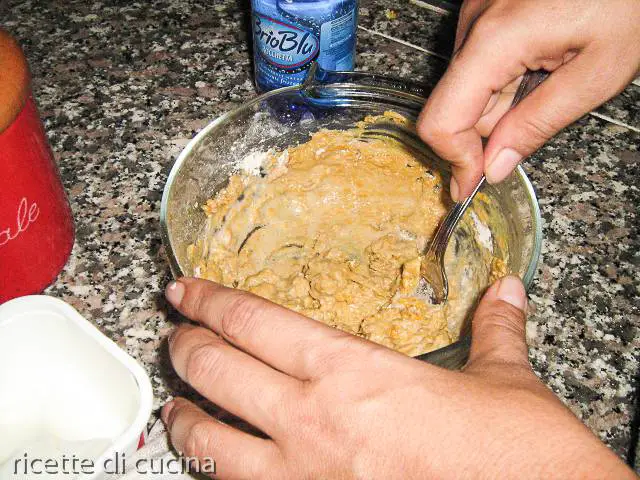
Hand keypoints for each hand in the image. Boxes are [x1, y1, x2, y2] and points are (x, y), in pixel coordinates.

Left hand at [161, 276, 632, 478]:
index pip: (255, 321)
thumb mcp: (505, 380)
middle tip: (175, 336)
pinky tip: (216, 470)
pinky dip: (216, 477)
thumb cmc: (517, 454)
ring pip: (210, 445)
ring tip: (175, 408)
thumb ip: (493, 329)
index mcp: (352, 371)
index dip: (210, 300)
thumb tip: (505, 292)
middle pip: (217, 372)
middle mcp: (314, 422)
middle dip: (185, 349)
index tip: (186, 290)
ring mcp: (304, 479)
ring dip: (184, 420)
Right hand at [416, 0, 639, 200]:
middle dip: (494, 126)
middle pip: (458, 107)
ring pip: (470, 86)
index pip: (442, 121)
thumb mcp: (597, 73)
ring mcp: (478, 13)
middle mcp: (474, 24)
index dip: (456, 160)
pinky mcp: (487, 8)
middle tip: (545, 110)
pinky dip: (507, 75)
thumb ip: (539, 124)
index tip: (472, 186)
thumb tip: (495, 166)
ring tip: (553, 72)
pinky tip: (544, 58)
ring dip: (505, 98)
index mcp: (495, 42)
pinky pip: (481, 61)